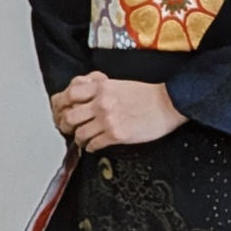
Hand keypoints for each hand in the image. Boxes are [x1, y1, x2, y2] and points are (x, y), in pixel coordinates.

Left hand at [49, 72, 187, 150]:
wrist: (167, 104)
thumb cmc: (148, 95)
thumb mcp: (119, 84)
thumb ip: (100, 88)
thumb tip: (86, 94)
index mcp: (102, 87)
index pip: (70, 94)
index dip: (62, 104)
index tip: (62, 110)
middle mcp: (101, 103)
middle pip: (70, 116)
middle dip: (66, 125)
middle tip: (68, 129)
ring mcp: (107, 120)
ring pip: (79, 133)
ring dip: (78, 139)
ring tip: (82, 140)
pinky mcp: (116, 135)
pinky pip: (94, 144)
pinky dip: (90, 147)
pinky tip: (93, 146)